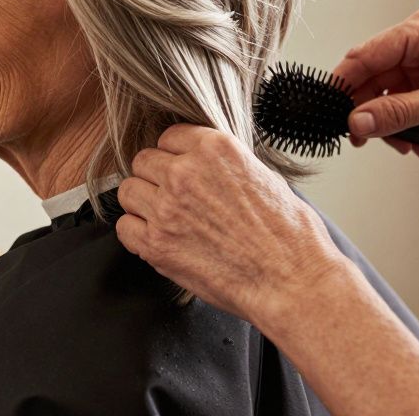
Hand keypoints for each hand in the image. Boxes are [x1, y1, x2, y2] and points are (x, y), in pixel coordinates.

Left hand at [116, 124, 349, 324]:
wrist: (293, 281)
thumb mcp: (264, 177)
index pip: (169, 137)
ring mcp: (166, 208)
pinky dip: (137, 234)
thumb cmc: (290, 236)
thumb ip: (224, 165)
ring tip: (165, 218)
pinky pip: (124, 228)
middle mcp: (185, 173)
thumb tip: (205, 164)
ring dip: (142, 203)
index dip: (176, 156)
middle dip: (156, 177)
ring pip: (128, 191)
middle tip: (173, 196)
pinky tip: (159, 240)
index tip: (182, 169)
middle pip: (143, 161)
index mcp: (215, 149)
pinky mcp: (156, 244)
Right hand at [332, 7, 418, 157]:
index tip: (328, 110)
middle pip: (373, 79)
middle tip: (364, 138)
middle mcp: (418, 42)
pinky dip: (406, 124)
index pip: (365, 56)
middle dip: (371, 112)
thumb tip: (357, 122)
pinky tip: (418, 141)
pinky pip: (404, 102)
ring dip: (390, 124)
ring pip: (386, 95)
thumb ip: (399, 114)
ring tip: (405, 145)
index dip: (343, 85)